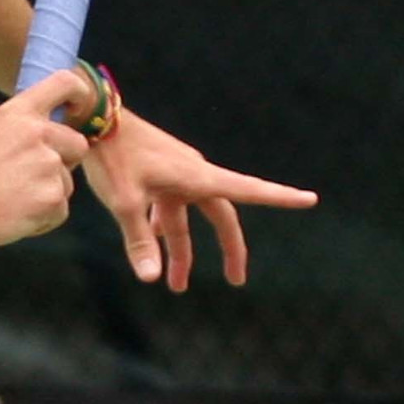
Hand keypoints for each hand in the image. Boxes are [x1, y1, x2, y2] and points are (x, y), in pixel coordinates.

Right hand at [0, 70, 92, 248]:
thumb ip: (17, 127)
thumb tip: (36, 132)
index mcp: (19, 113)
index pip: (64, 84)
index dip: (80, 95)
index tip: (78, 109)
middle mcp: (38, 134)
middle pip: (77, 144)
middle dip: (63, 162)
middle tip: (32, 177)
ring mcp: (48, 166)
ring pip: (66, 183)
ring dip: (47, 194)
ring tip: (12, 202)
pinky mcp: (52, 199)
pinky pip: (60, 211)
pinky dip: (42, 219)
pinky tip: (15, 217)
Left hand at [84, 106, 317, 288]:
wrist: (92, 118)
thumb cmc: (113, 156)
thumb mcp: (125, 202)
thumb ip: (139, 241)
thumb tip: (152, 279)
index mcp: (198, 177)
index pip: (250, 190)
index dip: (281, 197)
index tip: (310, 199)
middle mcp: (194, 174)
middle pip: (221, 217)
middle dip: (229, 250)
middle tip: (236, 280)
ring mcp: (176, 174)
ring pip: (187, 219)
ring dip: (183, 250)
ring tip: (176, 285)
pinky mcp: (157, 174)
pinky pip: (168, 208)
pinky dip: (161, 230)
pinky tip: (151, 249)